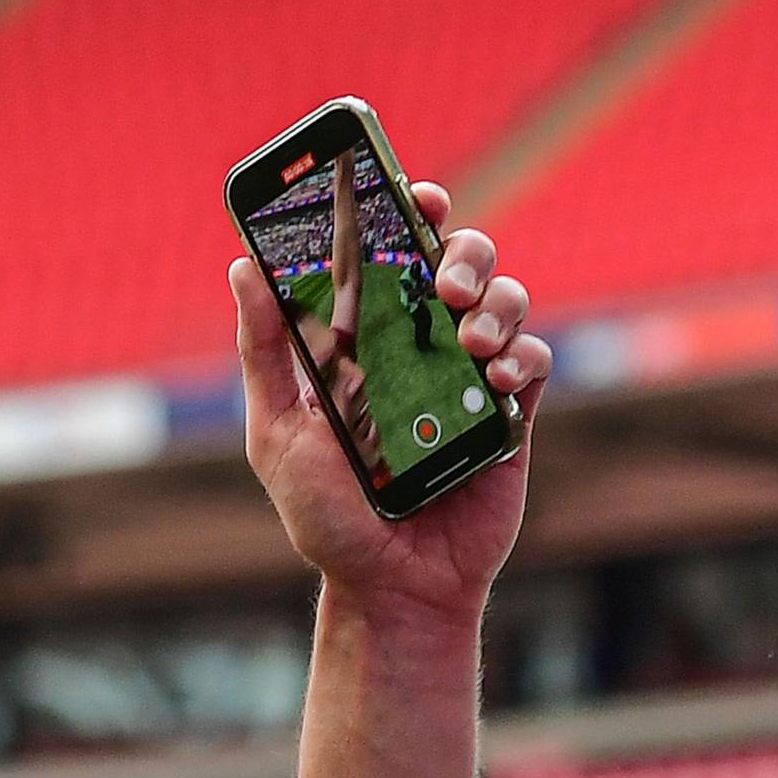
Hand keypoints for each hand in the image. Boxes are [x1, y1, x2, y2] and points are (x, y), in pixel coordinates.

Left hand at [229, 181, 550, 618]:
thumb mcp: (280, 431)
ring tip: (469, 339)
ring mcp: (471, 379)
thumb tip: (243, 266)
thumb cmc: (329, 516)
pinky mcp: (511, 417)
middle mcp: (422, 349)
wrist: (390, 587)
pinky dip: (522, 356)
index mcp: (367, 342)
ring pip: (504, 300)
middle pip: (458, 262)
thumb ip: (267, 350)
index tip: (411, 189)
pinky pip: (533, 360)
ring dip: (494, 303)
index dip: (406, 211)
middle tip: (442, 281)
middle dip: (460, 251)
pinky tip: (499, 378)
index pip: (391, 256)